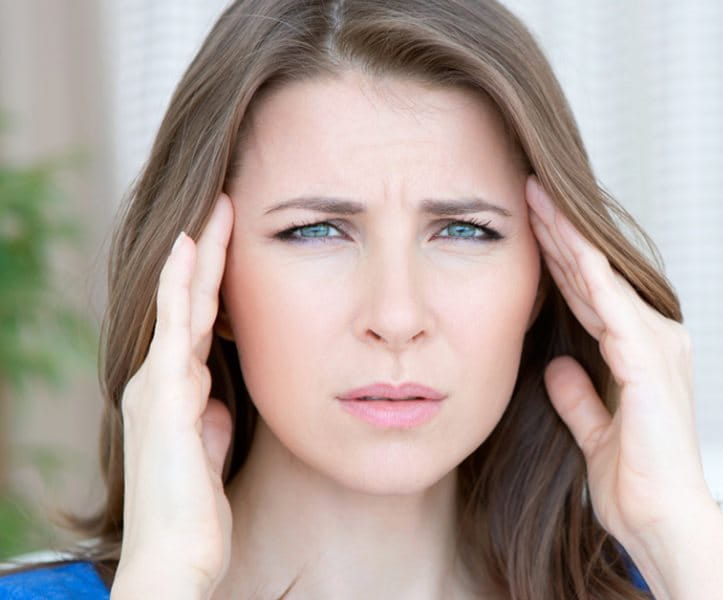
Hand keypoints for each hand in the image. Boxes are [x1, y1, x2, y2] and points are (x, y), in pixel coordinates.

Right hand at [114, 194, 234, 596]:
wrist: (176, 555)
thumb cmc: (194, 513)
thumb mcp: (210, 452)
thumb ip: (212, 419)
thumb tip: (219, 401)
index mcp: (175, 392)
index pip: (200, 322)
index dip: (215, 280)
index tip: (233, 240)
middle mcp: (159, 380)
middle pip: (189, 302)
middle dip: (207, 254)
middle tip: (225, 204)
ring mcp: (158, 384)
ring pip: (181, 304)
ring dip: (198, 256)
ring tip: (215, 209)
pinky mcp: (166, 395)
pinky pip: (176, 326)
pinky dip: (184, 285)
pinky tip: (192, 249)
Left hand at [524, 176, 713, 547]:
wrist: (662, 519)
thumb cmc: (636, 484)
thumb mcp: (594, 432)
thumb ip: (579, 398)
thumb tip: (557, 366)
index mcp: (644, 354)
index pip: (593, 297)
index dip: (560, 261)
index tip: (531, 226)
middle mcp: (657, 338)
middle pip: (597, 277)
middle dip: (560, 234)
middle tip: (529, 190)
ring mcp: (656, 345)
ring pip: (602, 278)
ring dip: (568, 237)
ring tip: (537, 197)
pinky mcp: (648, 359)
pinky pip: (611, 304)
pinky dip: (586, 270)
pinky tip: (564, 240)